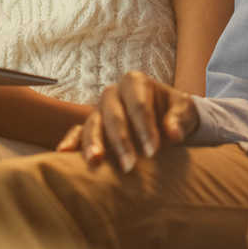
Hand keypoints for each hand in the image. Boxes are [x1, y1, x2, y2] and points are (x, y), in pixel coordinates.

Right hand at [56, 71, 199, 172]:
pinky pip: (77, 131)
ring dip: (93, 143)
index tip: (153, 151)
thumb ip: (179, 120)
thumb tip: (173, 134)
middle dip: (122, 141)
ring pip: (92, 124)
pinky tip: (63, 153)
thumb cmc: (176, 113)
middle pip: (114, 116)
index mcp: (136, 82)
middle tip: (130, 166)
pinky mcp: (90, 125)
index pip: (139, 104)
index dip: (145, 127)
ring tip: (95, 161)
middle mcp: (113, 93)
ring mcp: (99, 110)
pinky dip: (70, 141)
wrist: (168, 119)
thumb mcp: (184, 111)